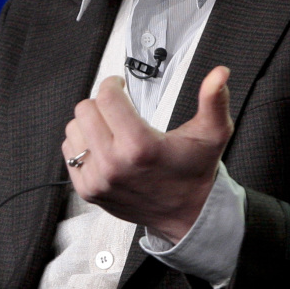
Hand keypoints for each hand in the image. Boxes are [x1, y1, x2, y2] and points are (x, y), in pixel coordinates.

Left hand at [62, 65, 232, 242]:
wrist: (185, 214)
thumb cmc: (194, 172)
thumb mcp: (212, 133)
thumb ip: (214, 100)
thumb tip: (219, 74)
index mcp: (139, 146)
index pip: (106, 98)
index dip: (113, 84)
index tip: (120, 85)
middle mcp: (114, 164)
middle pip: (86, 109)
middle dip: (102, 101)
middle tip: (117, 106)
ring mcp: (98, 179)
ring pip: (74, 129)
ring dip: (90, 121)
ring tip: (111, 126)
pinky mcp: (88, 191)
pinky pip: (70, 152)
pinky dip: (82, 143)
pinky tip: (103, 145)